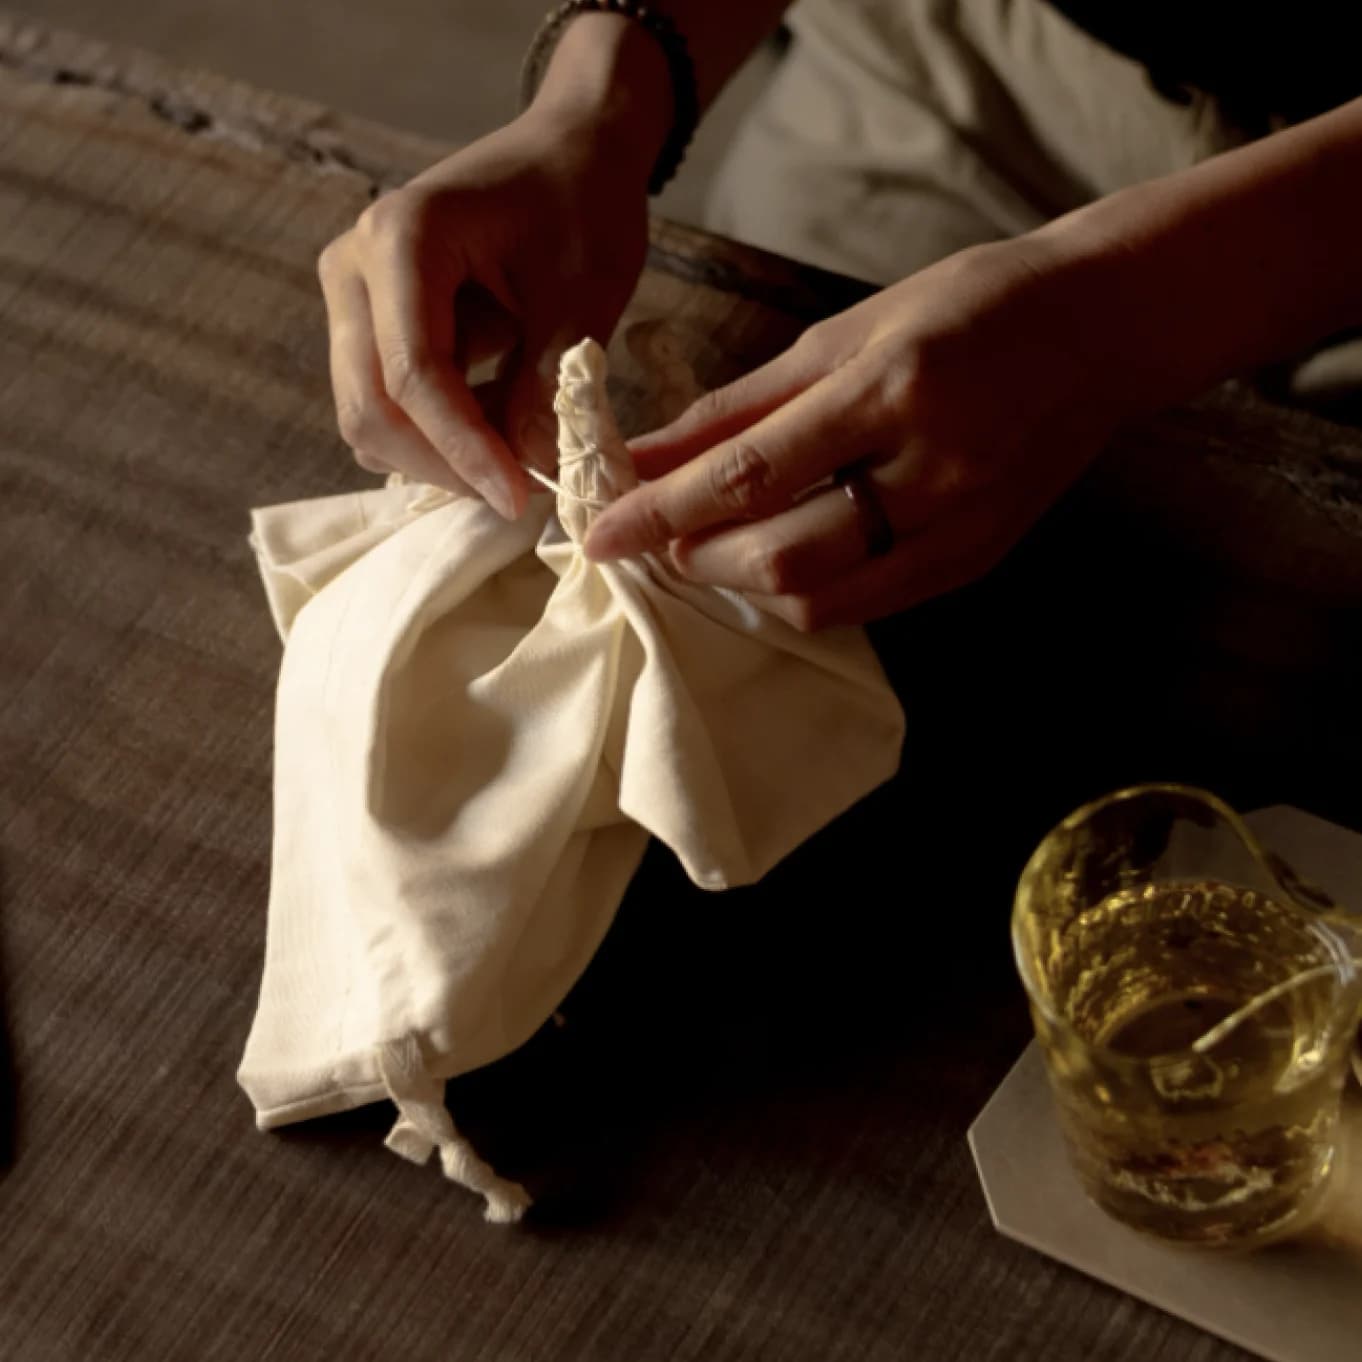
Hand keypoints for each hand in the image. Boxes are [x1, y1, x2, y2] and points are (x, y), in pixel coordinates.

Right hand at [317, 109, 651, 517]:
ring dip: (438, 456)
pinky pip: (383, 404)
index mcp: (402, 240)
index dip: (464, 450)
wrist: (567, 153)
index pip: (414, 376)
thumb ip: (546, 388)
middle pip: (371, 407)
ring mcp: (352, 296)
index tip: (520, 498)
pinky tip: (493, 429)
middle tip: (520, 493)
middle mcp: (354, 266)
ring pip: (369, 416)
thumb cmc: (581, 207)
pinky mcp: (367, 323)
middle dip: (444, 465)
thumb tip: (525, 474)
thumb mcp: (582, 298)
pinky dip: (435, 436)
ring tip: (515, 454)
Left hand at [583, 238, 1129, 627]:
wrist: (1100, 330)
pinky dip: (801, 594)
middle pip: (780, 557)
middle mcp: (929, 470)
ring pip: (819, 599)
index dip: (660, 509)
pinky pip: (865, 603)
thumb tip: (651, 451)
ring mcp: (960, 527)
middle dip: (694, 556)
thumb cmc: (967, 306)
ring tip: (710, 547)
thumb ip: (745, 401)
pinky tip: (776, 560)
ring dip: (742, 585)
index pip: (746, 473)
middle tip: (656, 533)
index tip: (597, 531)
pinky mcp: (974, 562)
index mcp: (890, 388)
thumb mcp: (847, 328)